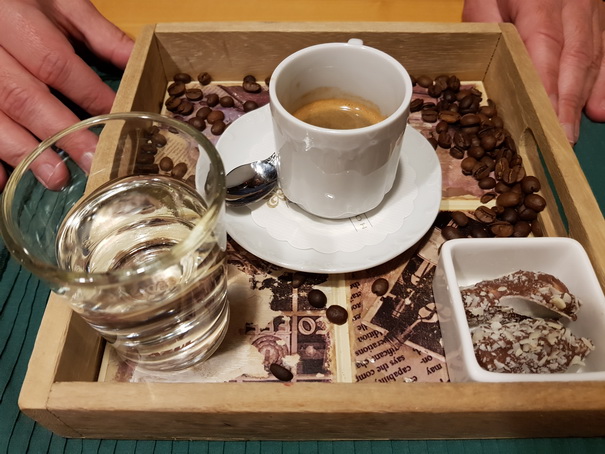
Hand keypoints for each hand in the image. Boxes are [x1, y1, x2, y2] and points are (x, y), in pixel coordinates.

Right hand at [0, 0, 132, 190]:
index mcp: (17, 20)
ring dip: (24, 151)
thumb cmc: (22, 0)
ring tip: (55, 177)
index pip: (56, 64)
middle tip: (90, 162)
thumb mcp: (60, 3)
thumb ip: (97, 33)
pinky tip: (2, 183)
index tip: (117, 123)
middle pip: (24, 96)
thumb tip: (139, 60)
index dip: (89, 96)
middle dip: (60, 133)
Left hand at [463, 0, 604, 143]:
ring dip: (589, 96)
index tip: (544, 120)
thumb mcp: (485, 1)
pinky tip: (602, 109)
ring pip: (596, 57)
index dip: (547, 88)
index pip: (546, 50)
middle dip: (569, 103)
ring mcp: (593, 10)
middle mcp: (575, 6)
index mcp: (542, 4)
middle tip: (563, 139)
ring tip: (581, 129)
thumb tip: (494, 67)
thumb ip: (488, 29)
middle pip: (577, 59)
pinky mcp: (599, 17)